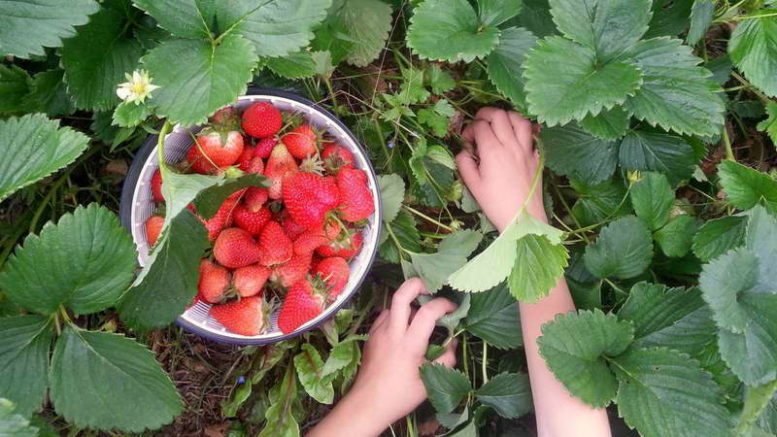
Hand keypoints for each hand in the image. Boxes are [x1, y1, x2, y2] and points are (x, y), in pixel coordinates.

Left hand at [307, 278, 456, 436]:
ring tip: (420, 313)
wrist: (367, 404)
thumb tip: (452, 342)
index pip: (428, 311)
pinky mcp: (370, 336)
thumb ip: (446, 359)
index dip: (444, 304)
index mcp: (409, 344)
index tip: (453, 308)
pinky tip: (403, 326)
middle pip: (401, 294)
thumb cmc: (400, 395)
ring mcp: (378, 332)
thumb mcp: (429, 381)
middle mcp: (392, 332)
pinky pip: (384, 316)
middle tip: (431, 287)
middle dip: (417, 284)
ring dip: (407, 303)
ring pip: (392, 305)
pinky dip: (396, 315)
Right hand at [456, 107, 546, 231]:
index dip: (470, 128)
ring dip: (506, 116)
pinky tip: (515, 137)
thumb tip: (463, 151)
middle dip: (485, 114)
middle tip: (479, 124)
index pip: (480, 125)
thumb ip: (464, 163)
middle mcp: (510, 145)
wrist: (523, 218)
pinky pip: (530, 134)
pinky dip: (521, 130)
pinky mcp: (536, 156)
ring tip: (498, 123)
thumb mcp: (473, 185)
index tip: (467, 140)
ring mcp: (526, 149)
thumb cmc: (495, 204)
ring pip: (518, 119)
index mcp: (492, 151)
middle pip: (499, 115)